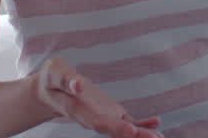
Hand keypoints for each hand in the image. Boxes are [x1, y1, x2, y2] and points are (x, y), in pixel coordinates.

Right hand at [33, 57, 162, 137]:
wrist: (48, 90)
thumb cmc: (52, 79)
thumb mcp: (55, 74)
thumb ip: (66, 80)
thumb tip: (79, 85)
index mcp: (78, 110)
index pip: (97, 122)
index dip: (114, 127)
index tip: (130, 130)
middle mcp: (91, 118)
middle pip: (114, 129)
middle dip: (133, 134)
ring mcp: (101, 116)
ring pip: (122, 128)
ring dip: (140, 133)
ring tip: (159, 137)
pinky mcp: (108, 112)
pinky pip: (126, 121)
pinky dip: (140, 124)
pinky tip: (155, 123)